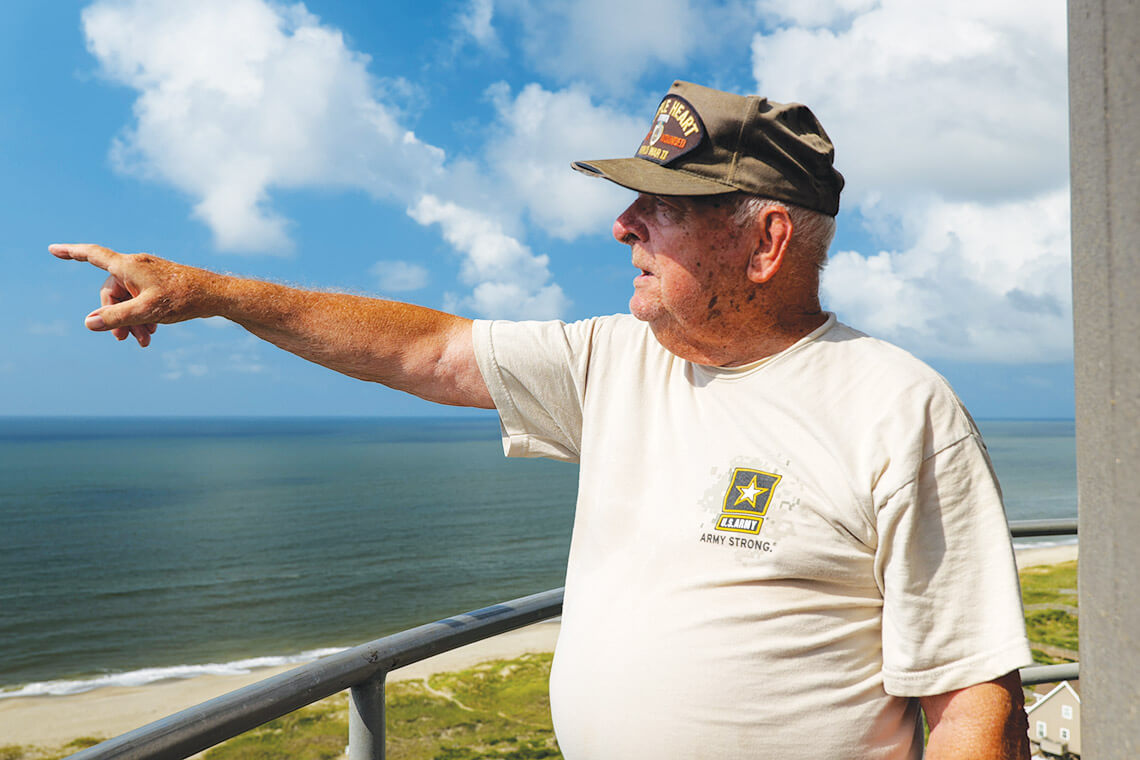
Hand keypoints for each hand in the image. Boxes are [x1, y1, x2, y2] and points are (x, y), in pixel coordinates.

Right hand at [49, 243, 213, 347]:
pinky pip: (141, 298)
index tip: (52, 249)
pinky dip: (143, 315)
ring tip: (144, 341)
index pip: (93, 255)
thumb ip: (116, 318)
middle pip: (111, 291)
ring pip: (128, 298)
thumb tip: (89, 323)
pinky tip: (153, 333)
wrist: (217, 295)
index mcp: (128, 266)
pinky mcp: (160, 283)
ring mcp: (149, 274)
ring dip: (131, 320)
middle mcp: (136, 266)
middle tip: (125, 340)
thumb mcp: (146, 311)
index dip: (71, 252)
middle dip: (116, 316)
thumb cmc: (183, 298)